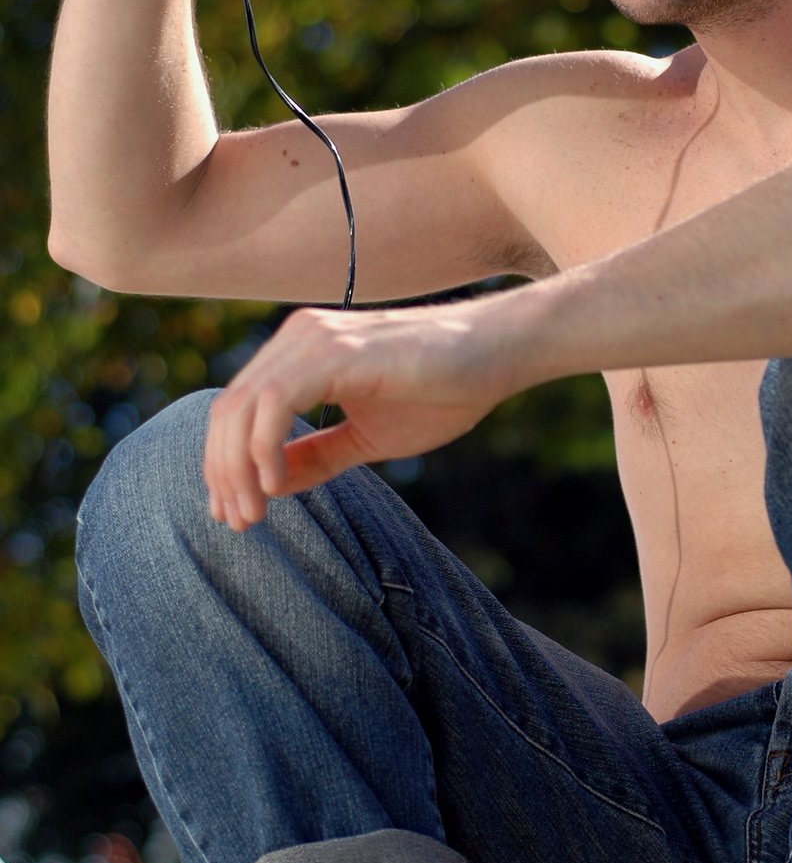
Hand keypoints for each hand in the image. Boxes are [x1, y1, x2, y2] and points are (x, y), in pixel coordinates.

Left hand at [203, 302, 513, 529]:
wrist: (497, 353)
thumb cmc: (442, 390)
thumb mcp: (366, 437)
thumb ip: (316, 455)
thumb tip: (267, 487)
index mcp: (300, 353)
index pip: (236, 410)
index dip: (223, 465)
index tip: (233, 515)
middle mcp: (298, 338)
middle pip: (227, 411)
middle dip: (222, 474)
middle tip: (237, 523)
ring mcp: (314, 340)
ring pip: (241, 407)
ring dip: (236, 469)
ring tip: (252, 513)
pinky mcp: (336, 351)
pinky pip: (275, 402)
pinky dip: (263, 447)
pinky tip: (274, 485)